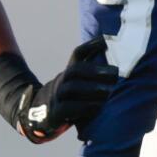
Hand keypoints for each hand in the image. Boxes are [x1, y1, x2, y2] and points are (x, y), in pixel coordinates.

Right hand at [0, 36, 118, 143]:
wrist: (40, 116)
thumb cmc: (71, 97)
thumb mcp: (79, 82)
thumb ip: (93, 70)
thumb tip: (114, 54)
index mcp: (70, 71)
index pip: (78, 54)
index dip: (91, 46)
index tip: (106, 41)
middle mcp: (62, 81)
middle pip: (75, 70)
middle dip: (96, 70)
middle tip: (115, 73)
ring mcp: (57, 96)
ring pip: (72, 88)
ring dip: (92, 89)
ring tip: (109, 91)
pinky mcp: (56, 113)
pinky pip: (67, 108)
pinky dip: (84, 107)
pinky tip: (98, 107)